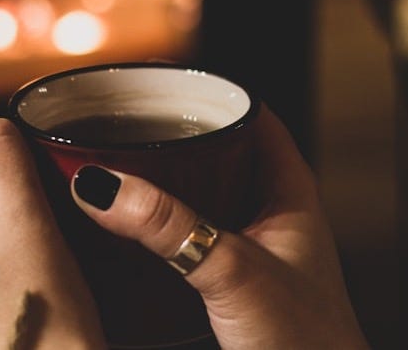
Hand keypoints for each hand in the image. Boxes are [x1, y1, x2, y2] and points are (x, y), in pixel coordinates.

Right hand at [69, 104, 370, 349]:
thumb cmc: (306, 342)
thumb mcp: (230, 270)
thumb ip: (168, 226)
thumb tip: (101, 184)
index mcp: (290, 191)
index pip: (251, 116)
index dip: (208, 94)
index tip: (157, 83)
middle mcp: (272, 213)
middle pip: (218, 153)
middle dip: (170, 138)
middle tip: (118, 123)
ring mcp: (252, 250)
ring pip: (201, 197)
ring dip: (162, 184)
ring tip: (112, 167)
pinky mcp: (231, 285)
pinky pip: (189, 238)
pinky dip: (159, 228)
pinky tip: (126, 231)